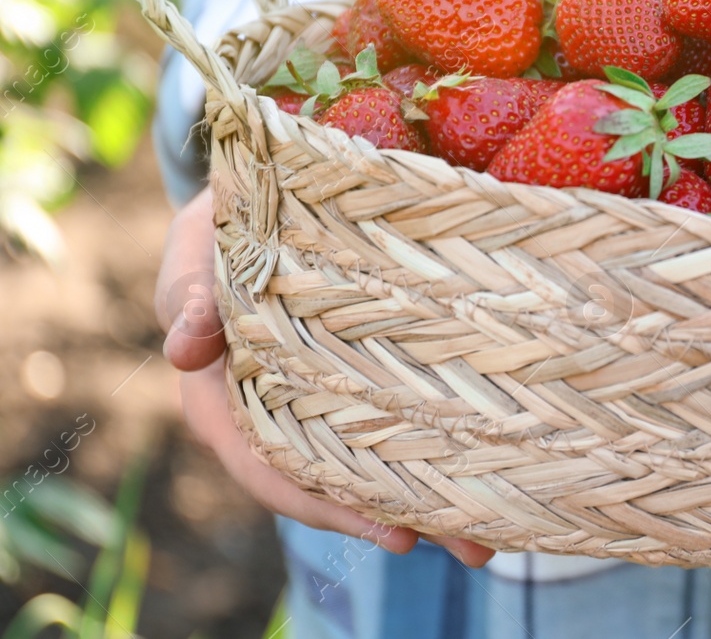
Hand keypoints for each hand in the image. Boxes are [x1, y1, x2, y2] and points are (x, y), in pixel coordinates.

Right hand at [157, 189, 494, 566]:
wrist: (262, 198)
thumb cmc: (222, 228)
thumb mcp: (200, 252)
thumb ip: (193, 298)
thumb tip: (183, 351)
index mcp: (225, 402)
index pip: (272, 470)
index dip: (326, 505)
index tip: (390, 529)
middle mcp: (277, 416)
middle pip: (337, 485)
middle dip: (402, 519)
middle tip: (473, 546)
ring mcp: (321, 403)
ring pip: (373, 465)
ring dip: (431, 501)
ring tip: (494, 535)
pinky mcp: (360, 379)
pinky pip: (395, 424)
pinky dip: (434, 450)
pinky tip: (492, 469)